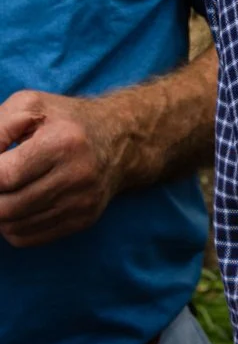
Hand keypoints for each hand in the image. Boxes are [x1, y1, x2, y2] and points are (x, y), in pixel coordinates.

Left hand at [0, 89, 123, 246]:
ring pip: (13, 226)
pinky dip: (11, 225)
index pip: (3, 176)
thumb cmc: (65, 120)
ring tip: (6, 190)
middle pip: (6, 207)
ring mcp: (82, 202)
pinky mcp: (83, 220)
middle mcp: (78, 176)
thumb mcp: (30, 106)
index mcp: (64, 142)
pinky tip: (18, 204)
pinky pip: (27, 237)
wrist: (120, 140)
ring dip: (0, 211)